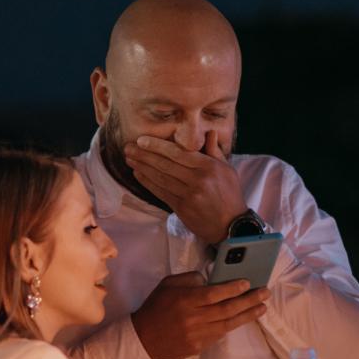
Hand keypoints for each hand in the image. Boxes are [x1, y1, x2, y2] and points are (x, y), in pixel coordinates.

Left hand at [124, 130, 246, 243]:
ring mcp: (189, 195)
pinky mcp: (181, 208)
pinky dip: (148, 183)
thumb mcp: (227, 170)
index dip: (157, 146)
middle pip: (165, 164)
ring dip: (142, 167)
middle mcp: (198, 179)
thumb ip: (214, 151)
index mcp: (208, 167)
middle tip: (127, 148)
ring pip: (160, 178)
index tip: (141, 140)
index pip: (178, 153)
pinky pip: (161, 192)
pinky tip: (138, 174)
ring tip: (129, 159)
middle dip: (144, 155)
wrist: (230, 226)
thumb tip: (209, 132)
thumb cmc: (230, 195)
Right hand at [131, 272, 268, 358]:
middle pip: (227, 310)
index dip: (232, 289)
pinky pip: (219, 335)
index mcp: (185, 301)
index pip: (214, 294)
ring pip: (228, 325)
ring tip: (262, 308)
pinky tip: (241, 318)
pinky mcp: (198, 347)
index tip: (247, 283)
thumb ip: (191, 280)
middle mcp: (193, 319)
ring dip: (247, 315)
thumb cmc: (156, 307)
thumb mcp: (168, 284)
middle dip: (249, 301)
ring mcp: (197, 336)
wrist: (143, 338)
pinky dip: (231, 326)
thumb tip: (211, 281)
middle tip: (265, 293)